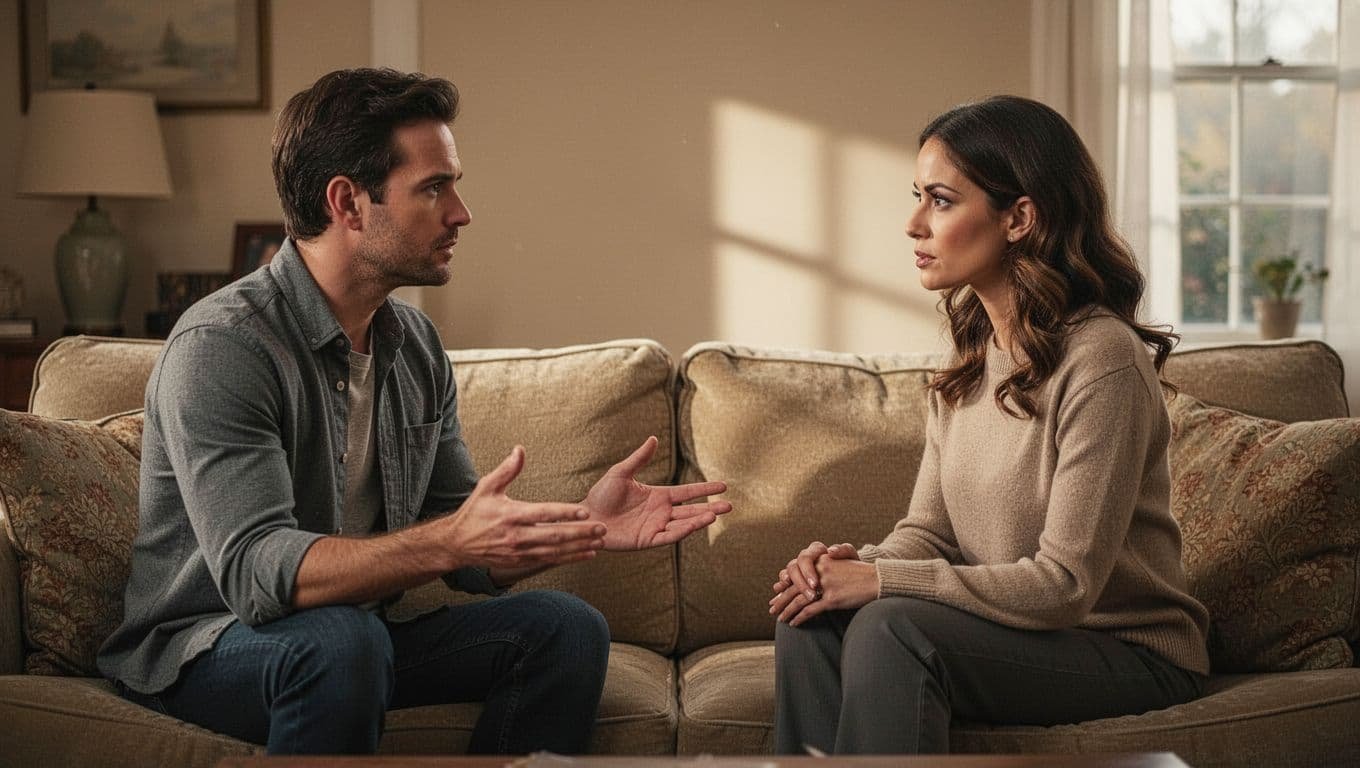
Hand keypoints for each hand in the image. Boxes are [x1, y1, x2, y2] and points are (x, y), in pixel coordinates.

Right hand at [442, 446, 606, 568]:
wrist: (457, 544)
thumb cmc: (474, 512)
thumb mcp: (486, 487)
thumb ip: (506, 470)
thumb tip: (520, 449)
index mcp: (511, 515)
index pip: (543, 514)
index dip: (565, 513)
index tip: (585, 512)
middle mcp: (516, 536)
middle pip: (554, 535)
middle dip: (580, 533)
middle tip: (602, 529)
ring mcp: (519, 552)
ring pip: (554, 551)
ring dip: (578, 548)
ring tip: (599, 544)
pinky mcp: (520, 562)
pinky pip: (548, 560)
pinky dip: (568, 558)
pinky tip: (586, 554)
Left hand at [582, 436, 732, 549]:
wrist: (586, 516)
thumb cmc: (601, 494)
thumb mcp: (621, 472)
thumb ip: (639, 458)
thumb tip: (654, 438)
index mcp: (658, 496)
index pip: (687, 492)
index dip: (704, 488)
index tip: (723, 485)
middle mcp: (661, 512)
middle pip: (691, 510)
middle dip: (710, 508)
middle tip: (729, 506)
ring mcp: (655, 527)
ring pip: (683, 524)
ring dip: (699, 520)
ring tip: (715, 514)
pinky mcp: (647, 540)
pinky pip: (668, 536)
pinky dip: (682, 531)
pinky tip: (694, 524)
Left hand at [769, 543, 875, 625]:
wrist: (878, 579)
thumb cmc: (861, 574)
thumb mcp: (841, 565)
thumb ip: (826, 569)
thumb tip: (813, 580)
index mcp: (822, 560)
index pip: (797, 573)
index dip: (786, 584)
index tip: (776, 592)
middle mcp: (821, 570)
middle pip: (794, 586)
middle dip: (782, 599)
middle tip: (772, 608)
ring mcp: (826, 585)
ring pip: (799, 599)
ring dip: (787, 610)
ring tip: (780, 619)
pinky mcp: (832, 599)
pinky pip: (810, 610)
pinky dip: (800, 618)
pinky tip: (794, 623)